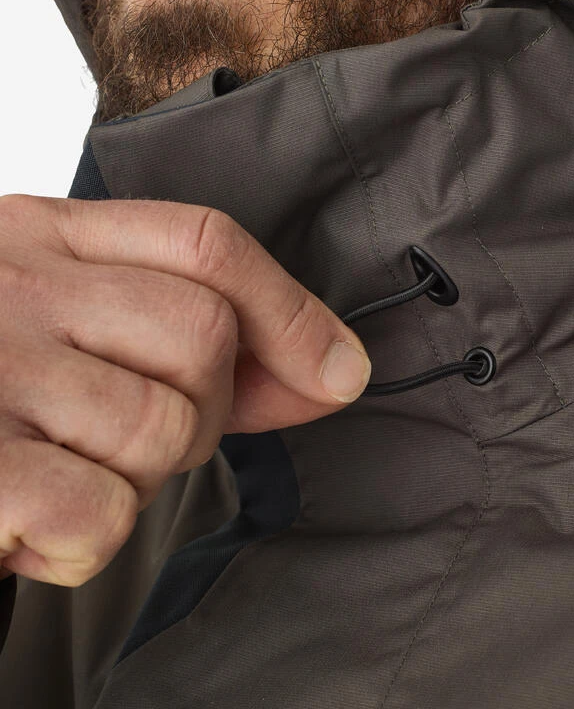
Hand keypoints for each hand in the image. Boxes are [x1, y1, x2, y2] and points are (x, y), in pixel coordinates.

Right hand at [0, 194, 370, 586]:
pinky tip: (33, 521)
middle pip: (202, 337)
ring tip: (66, 466)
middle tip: (129, 428)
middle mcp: (12, 283)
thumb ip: (206, 340)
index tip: (340, 370)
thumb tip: (338, 370)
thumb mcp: (82, 325)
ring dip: (138, 475)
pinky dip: (86, 538)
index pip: (207, 244)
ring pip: (159, 429)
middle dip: (203, 408)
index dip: (292, 311)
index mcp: (45, 236)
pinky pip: (97, 510)